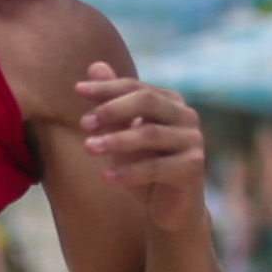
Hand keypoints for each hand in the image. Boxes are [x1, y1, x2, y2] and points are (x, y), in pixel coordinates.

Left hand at [77, 64, 208, 233]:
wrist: (170, 206)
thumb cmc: (145, 164)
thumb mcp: (123, 133)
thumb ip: (112, 103)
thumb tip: (95, 65)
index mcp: (169, 102)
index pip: (135, 87)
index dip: (107, 87)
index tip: (78, 90)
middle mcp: (186, 116)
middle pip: (147, 101)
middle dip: (111, 110)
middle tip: (82, 123)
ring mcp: (193, 140)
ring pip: (150, 134)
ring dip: (116, 141)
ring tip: (88, 148)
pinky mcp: (193, 167)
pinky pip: (157, 167)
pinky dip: (129, 172)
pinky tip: (105, 177)